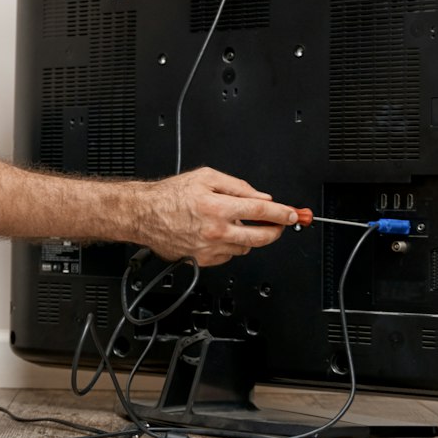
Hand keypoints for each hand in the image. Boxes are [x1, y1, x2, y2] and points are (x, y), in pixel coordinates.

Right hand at [131, 167, 298, 266]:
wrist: (143, 214)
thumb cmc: (170, 195)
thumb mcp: (206, 177)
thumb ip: (237, 187)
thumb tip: (261, 198)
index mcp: (218, 207)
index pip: (261, 212)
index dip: (283, 213)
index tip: (293, 214)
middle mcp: (216, 230)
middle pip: (261, 237)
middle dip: (276, 231)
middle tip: (280, 225)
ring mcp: (210, 248)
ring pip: (246, 248)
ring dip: (251, 238)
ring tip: (240, 225)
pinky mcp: (203, 260)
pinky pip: (229, 256)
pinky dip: (232, 247)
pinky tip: (222, 235)